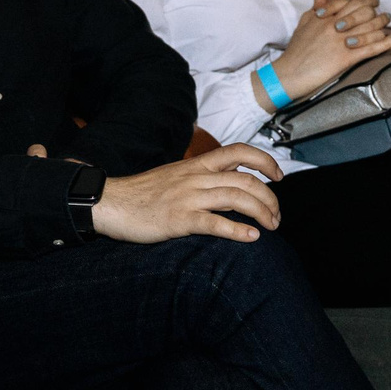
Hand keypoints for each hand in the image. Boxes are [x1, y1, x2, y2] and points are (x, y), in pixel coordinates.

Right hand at [91, 147, 281, 244]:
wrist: (112, 202)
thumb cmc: (144, 193)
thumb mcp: (176, 176)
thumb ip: (202, 177)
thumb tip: (229, 184)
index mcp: (196, 165)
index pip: (239, 152)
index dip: (264, 161)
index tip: (278, 176)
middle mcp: (196, 177)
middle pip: (246, 181)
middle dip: (270, 199)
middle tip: (276, 217)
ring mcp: (188, 197)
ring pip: (236, 198)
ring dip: (261, 213)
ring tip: (271, 227)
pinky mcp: (179, 219)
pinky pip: (214, 222)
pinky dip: (237, 230)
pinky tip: (251, 237)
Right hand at [271, 0, 390, 101]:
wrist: (289, 74)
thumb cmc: (296, 51)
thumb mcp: (303, 25)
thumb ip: (314, 10)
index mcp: (324, 16)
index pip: (348, 0)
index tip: (371, 1)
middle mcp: (334, 25)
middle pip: (363, 11)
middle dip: (377, 10)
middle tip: (384, 13)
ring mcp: (341, 42)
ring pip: (370, 28)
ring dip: (384, 25)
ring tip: (390, 24)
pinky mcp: (346, 58)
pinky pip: (371, 49)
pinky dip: (387, 44)